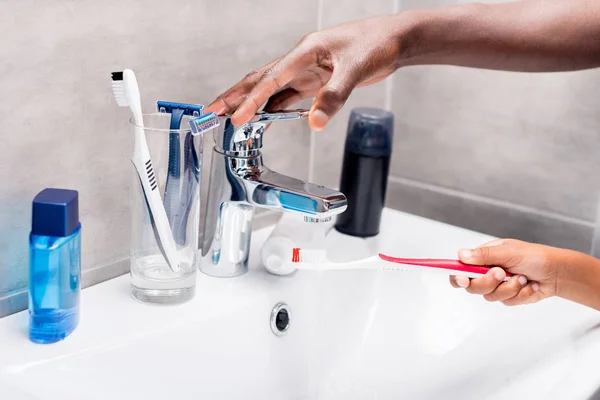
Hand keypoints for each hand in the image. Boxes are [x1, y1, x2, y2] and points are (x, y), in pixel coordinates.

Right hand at [205, 15, 404, 129]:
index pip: (271, 78)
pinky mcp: (314, 81)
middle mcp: (300, 60)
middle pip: (259, 80)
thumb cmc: (376, 45)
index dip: (252, 100)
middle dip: (234, 97)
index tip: (236, 118)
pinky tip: (262, 122)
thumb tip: (314, 123)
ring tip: (227, 119)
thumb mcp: (357, 69)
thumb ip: (334, 96)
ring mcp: (305, 71)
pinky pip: (286, 97)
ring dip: (249, 104)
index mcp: (305, 51)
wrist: (394, 40)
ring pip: (269, 89)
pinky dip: (272, 109)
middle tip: (210, 112)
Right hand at [449, 239, 564, 305]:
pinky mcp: (508, 297)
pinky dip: (520, 294)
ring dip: (509, 288)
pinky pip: (506, 302)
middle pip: (472, 286)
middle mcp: (487, 272)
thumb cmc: (535, 256)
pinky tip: (530, 285)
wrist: (558, 272)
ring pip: (490, 296)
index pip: (460, 268)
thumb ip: (484, 255)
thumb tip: (461, 255)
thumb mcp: (509, 252)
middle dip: (489, 282)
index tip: (463, 279)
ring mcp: (497, 285)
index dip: (458, 275)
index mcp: (483, 258)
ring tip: (523, 278)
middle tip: (502, 273)